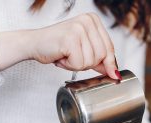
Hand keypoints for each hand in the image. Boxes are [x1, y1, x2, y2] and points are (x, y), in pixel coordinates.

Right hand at [0, 13, 118, 78]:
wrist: (35, 44)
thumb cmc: (59, 48)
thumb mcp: (85, 52)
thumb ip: (101, 60)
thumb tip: (115, 73)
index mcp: (94, 21)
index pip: (110, 48)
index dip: (109, 63)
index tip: (110, 73)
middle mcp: (88, 21)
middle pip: (102, 56)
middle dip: (88, 64)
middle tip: (74, 57)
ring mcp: (79, 28)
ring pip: (91, 61)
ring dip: (78, 65)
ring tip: (67, 56)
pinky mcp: (70, 37)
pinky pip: (79, 63)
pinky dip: (69, 65)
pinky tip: (62, 57)